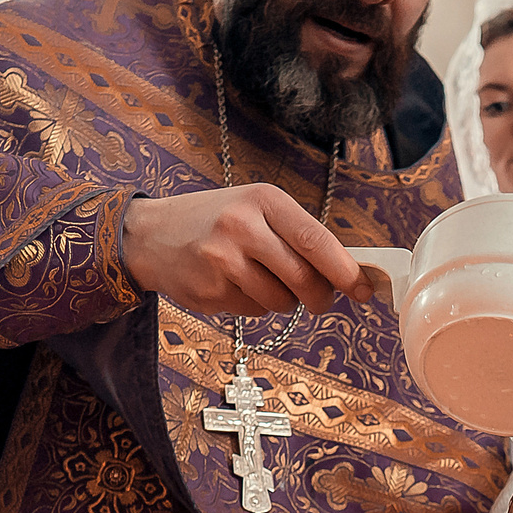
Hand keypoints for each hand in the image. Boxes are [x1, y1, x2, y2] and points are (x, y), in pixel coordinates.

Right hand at [121, 182, 374, 317]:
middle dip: (320, 297)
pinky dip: (255, 305)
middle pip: (304, 278)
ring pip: (281, 301)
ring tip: (263, 280)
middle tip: (320, 300)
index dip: (345, 271)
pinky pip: (253, 311)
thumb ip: (296, 235)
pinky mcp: (210, 291)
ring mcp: (223, 261)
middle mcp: (243, 227)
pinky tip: (235, 285)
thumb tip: (347, 272)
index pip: (316, 241)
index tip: (363, 289)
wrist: (149, 235)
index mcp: (263, 200)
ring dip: (284, 301)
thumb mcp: (254, 209)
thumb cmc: (214, 221)